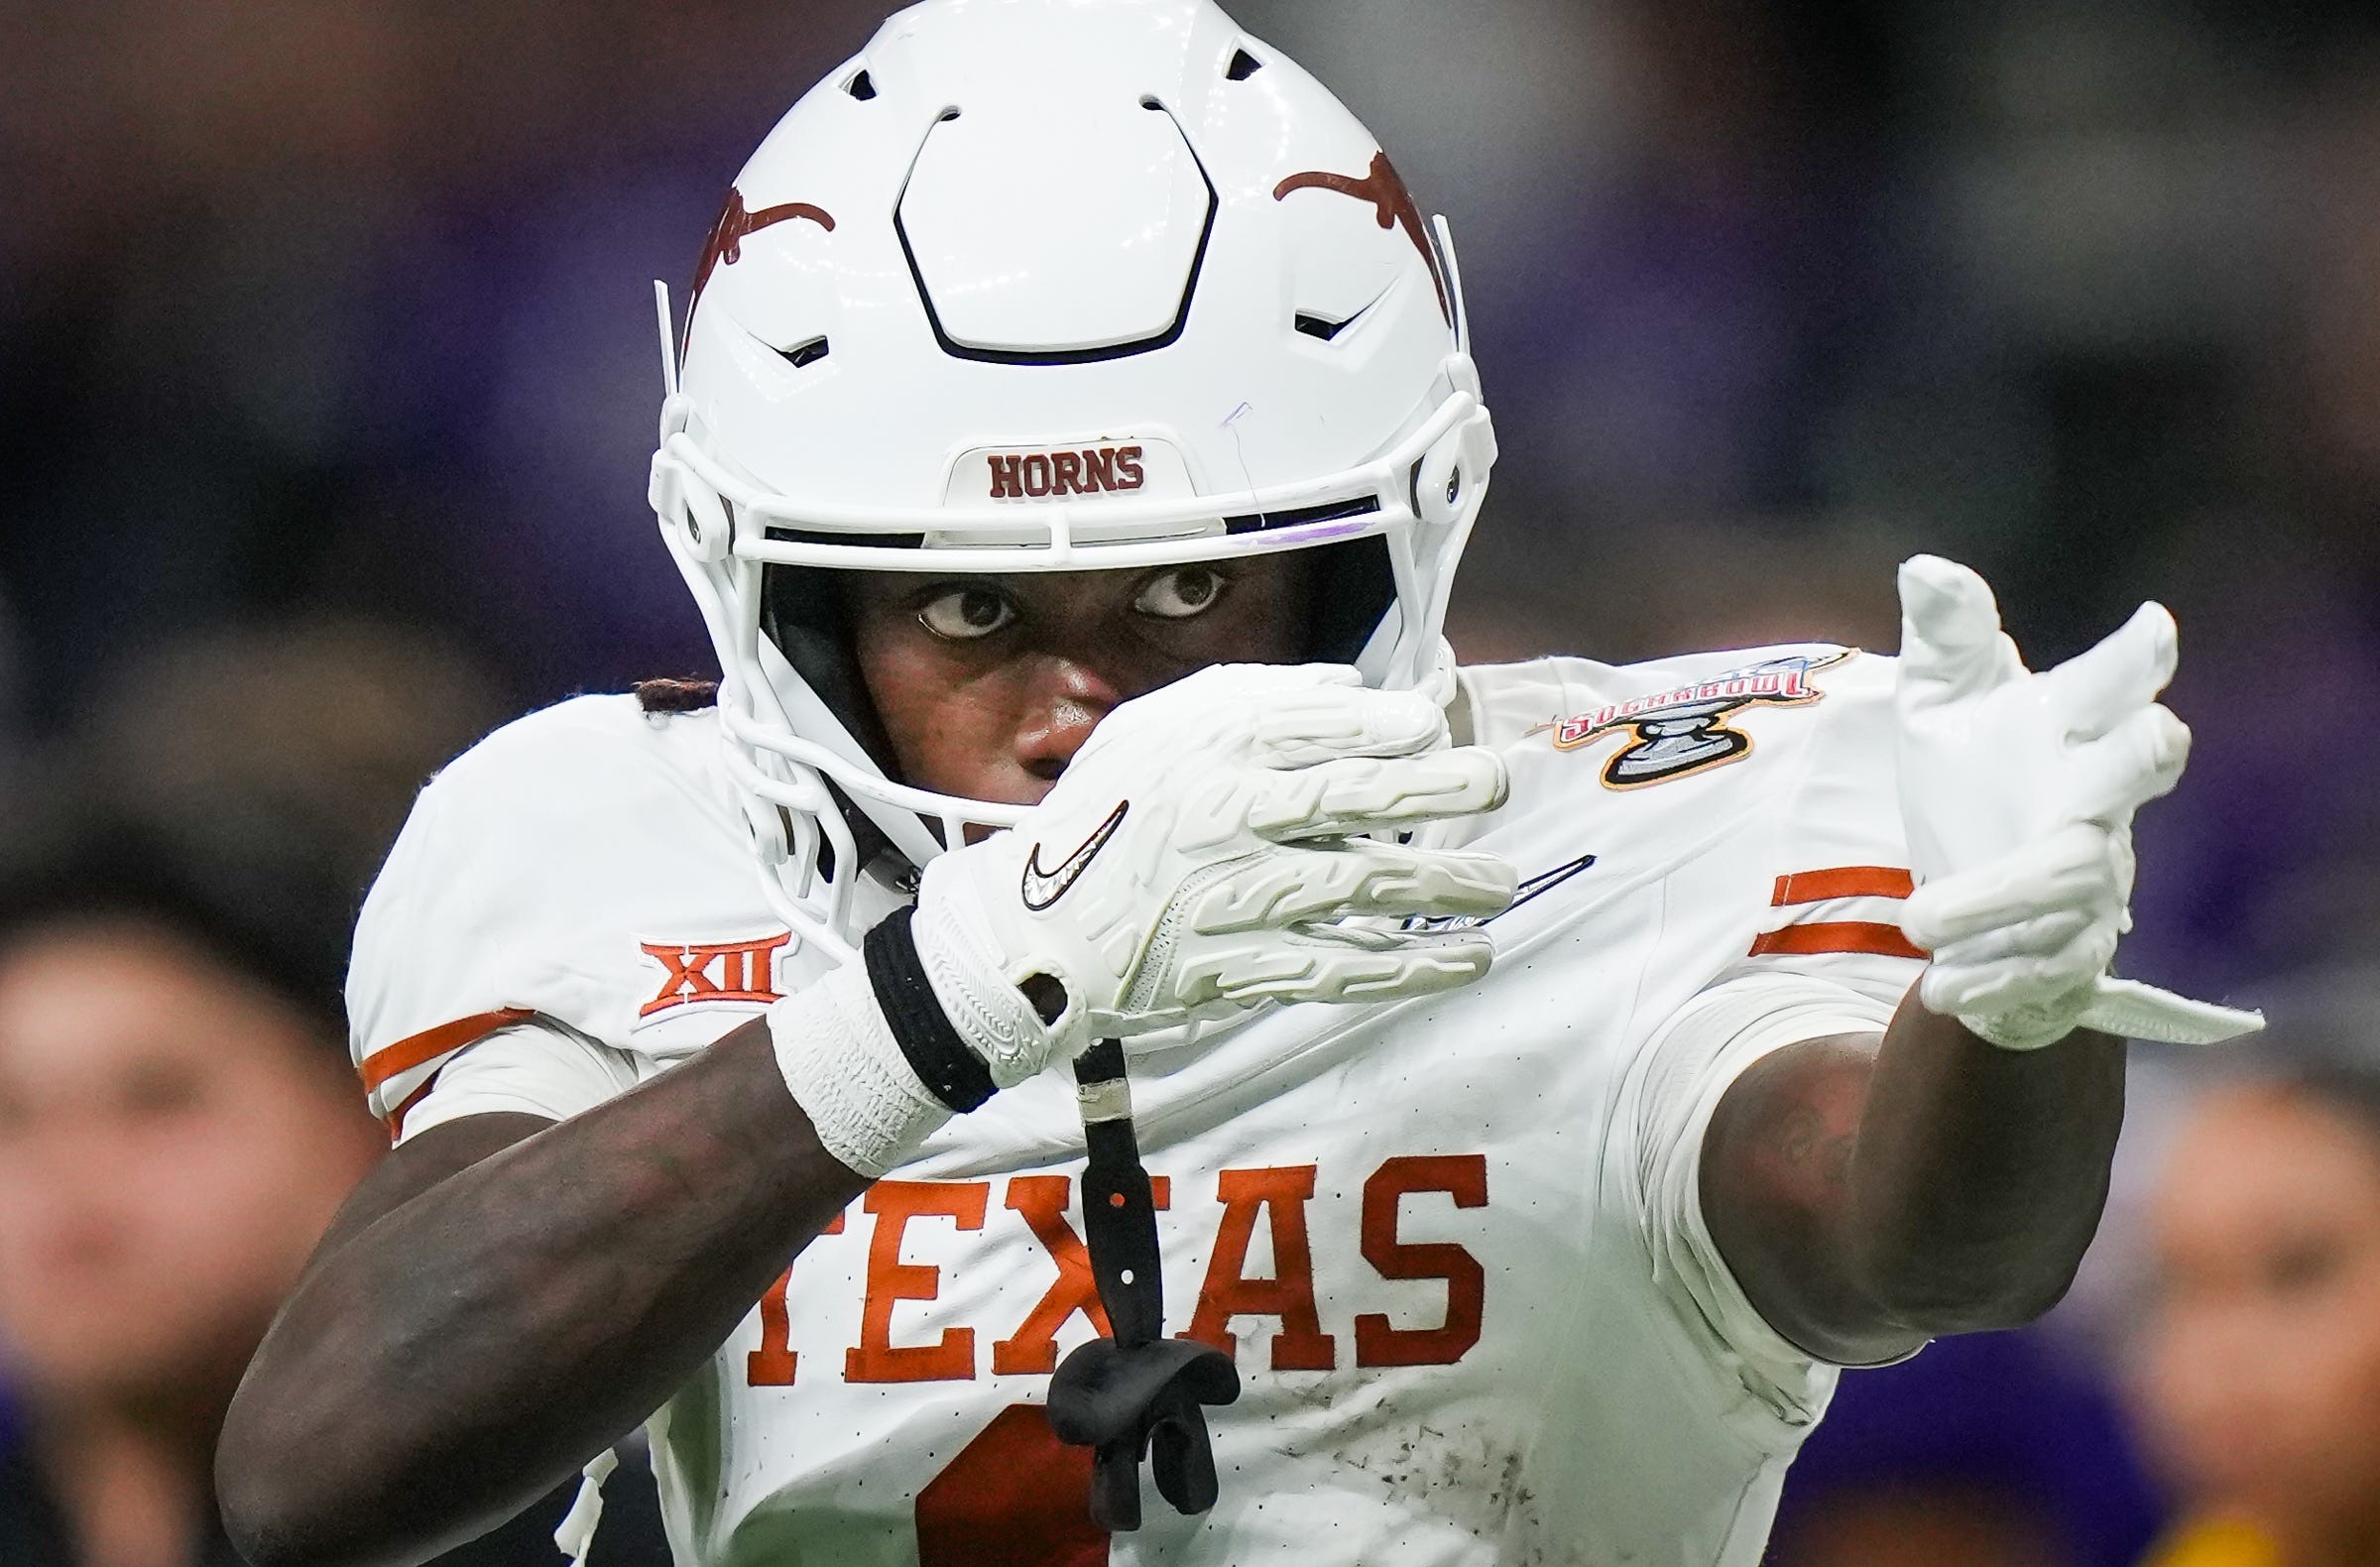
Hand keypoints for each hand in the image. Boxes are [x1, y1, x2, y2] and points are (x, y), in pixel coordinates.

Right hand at [913, 663, 1518, 1082]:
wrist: (1032, 936)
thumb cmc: (1103, 823)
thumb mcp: (1155, 732)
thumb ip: (1251, 701)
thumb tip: (1350, 691)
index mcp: (1203, 753)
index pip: (1309, 727)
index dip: (1384, 724)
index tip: (1434, 725)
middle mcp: (1223, 819)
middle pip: (1346, 800)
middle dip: (1432, 790)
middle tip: (1492, 782)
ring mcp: (1231, 898)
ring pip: (1355, 888)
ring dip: (1437, 887)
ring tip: (1498, 884)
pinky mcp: (1237, 968)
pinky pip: (1336, 968)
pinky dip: (1405, 968)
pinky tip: (1462, 959)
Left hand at [1892, 556, 2260, 1049]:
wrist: (1965, 880)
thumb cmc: (1970, 770)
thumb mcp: (1939, 704)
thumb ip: (1945, 639)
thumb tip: (1923, 568)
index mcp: (2071, 727)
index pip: (2113, 684)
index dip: (2135, 658)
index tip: (2152, 627)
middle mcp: (2096, 797)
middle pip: (2138, 772)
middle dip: (2144, 754)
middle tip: (2158, 735)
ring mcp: (2093, 875)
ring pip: (2068, 881)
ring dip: (1994, 899)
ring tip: (1918, 920)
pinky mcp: (2072, 947)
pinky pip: (2044, 965)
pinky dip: (1989, 974)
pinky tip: (1940, 985)